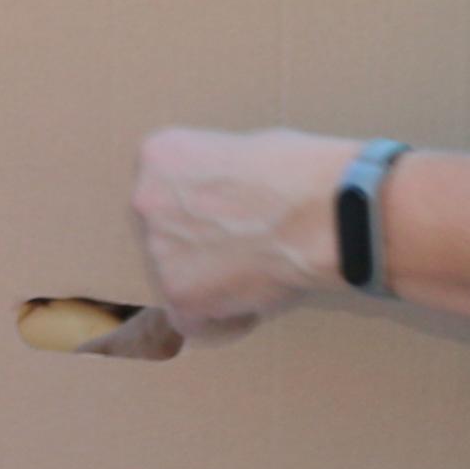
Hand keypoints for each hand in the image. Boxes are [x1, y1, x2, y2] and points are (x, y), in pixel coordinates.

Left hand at [127, 127, 360, 345]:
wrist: (323, 213)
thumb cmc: (301, 174)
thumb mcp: (243, 148)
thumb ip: (214, 176)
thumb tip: (222, 198)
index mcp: (159, 156)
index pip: (164, 190)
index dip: (200, 208)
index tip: (227, 216)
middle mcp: (146, 199)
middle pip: (163, 231)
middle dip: (196, 243)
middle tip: (239, 248)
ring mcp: (158, 249)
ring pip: (174, 275)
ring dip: (207, 280)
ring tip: (254, 272)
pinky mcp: (179, 294)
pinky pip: (189, 319)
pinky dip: (218, 320)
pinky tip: (251, 303)